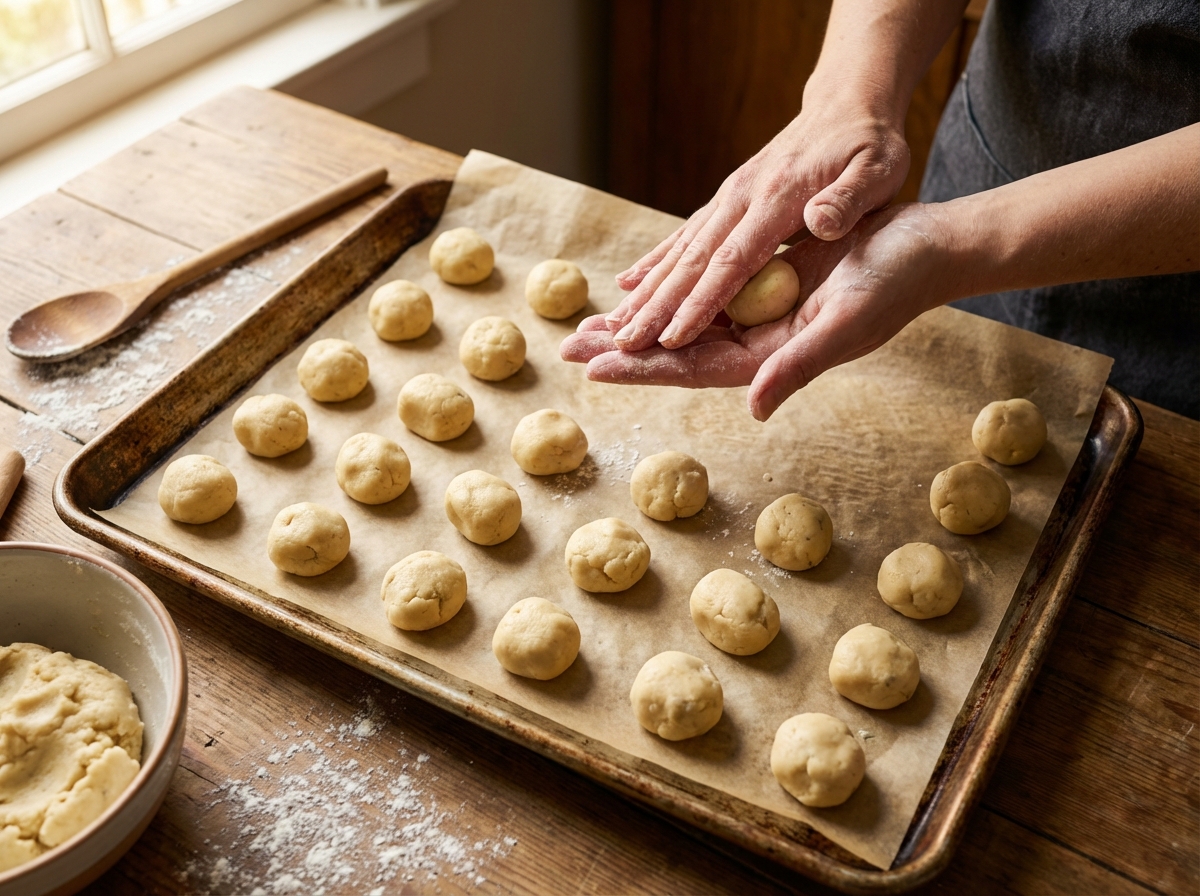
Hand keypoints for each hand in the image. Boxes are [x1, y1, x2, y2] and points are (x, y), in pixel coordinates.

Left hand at [562, 204, 949, 420]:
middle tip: (569, 345)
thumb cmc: (894, 284)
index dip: (642, 368)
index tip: (594, 367)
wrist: (927, 248)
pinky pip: (707, 294)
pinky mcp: (767, 287)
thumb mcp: (846, 324)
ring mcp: (761, 316)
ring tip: (590, 323)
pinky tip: (643, 292)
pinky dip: (672, 293)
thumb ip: (798, 367)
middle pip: (678, 350)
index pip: (692, 368)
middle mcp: (759, 344)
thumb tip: (755, 409)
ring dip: (639, 323)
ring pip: (685, 323)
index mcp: (772, 359)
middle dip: (624, 348)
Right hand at [605, 96, 909, 353]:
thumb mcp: (877, 169)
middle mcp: (740, 198)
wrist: (847, 103)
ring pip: (679, 251)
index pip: (731, 261)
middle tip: (621, 344)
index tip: (671, 337)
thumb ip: (848, 198)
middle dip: (655, 306)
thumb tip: (818, 221)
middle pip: (691, 261)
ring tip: (611, 325)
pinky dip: (654, 262)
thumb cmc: (870, 145)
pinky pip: (684, 236)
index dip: (701, 302)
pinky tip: (628, 283)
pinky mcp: (726, 200)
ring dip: (645, 291)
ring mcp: (728, 198)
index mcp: (776, 200)